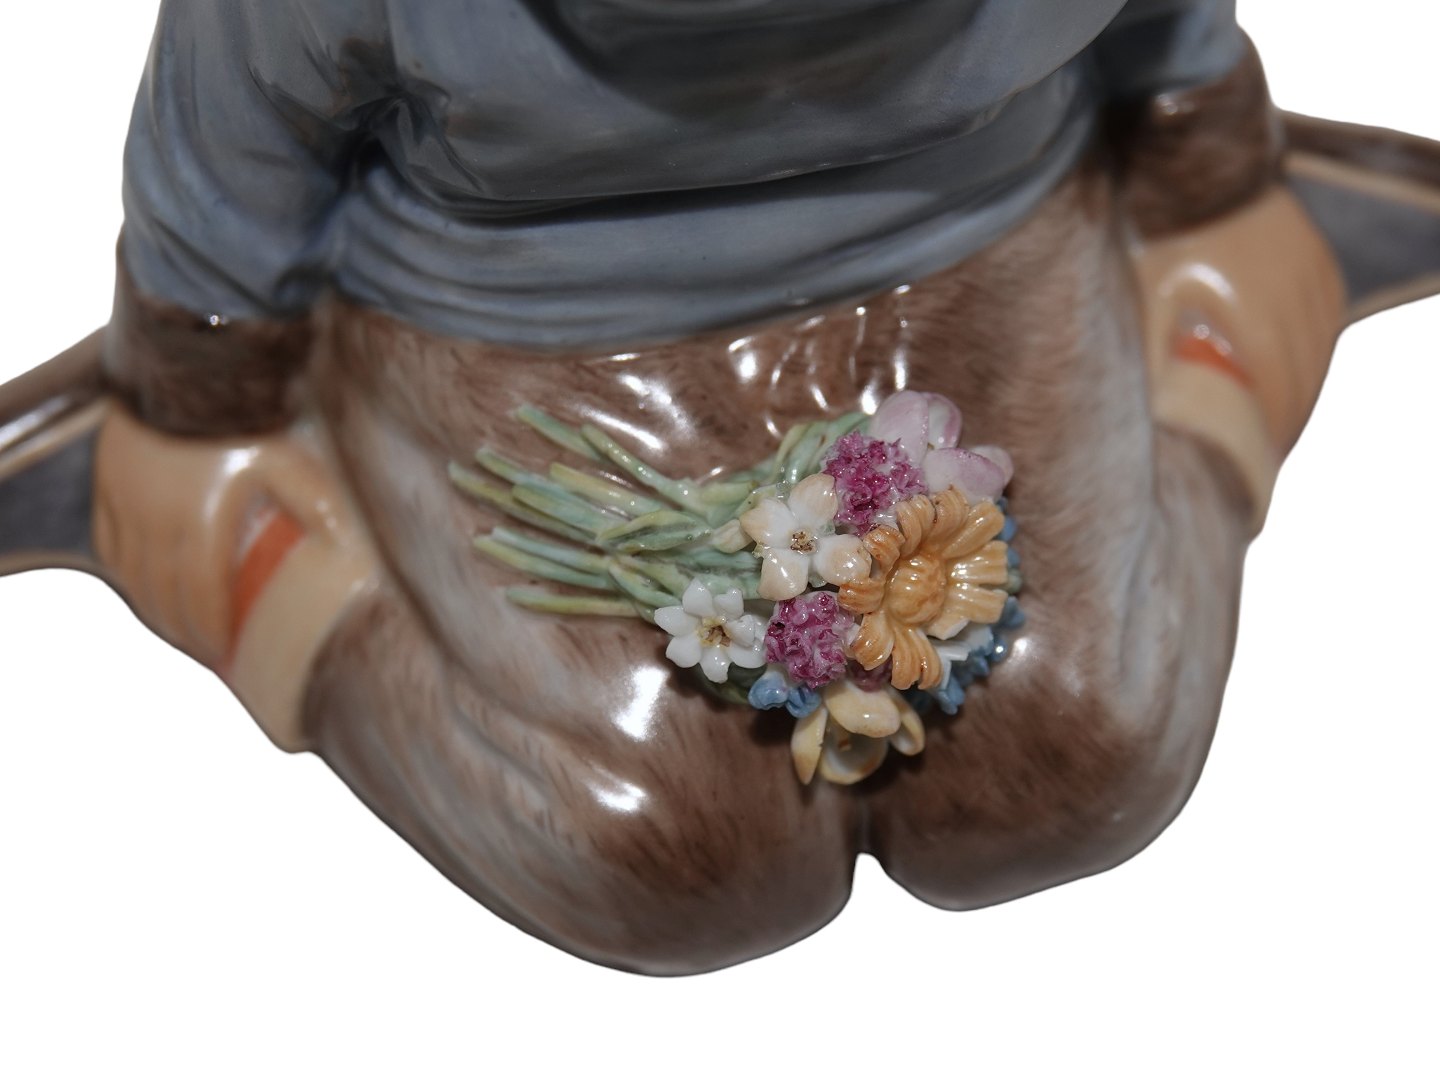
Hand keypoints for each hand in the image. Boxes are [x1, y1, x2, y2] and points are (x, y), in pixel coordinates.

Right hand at [92, 406, 374, 746]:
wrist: (192, 362)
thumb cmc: (247, 415)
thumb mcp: (291, 463)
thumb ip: (319, 508)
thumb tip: (352, 550)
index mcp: (200, 524)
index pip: (201, 598)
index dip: (210, 631)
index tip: (222, 652)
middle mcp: (154, 521)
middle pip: (161, 596)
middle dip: (182, 629)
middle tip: (202, 648)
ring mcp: (125, 500)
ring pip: (131, 573)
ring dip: (151, 605)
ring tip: (174, 625)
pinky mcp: (108, 480)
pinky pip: (108, 541)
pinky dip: (124, 570)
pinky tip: (139, 582)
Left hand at [1131, 186, 1345, 527]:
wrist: (1193, 166)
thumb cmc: (1157, 238)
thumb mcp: (1146, 305)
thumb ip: (1157, 361)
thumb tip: (1155, 413)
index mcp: (1257, 321)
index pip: (1274, 399)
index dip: (1263, 436)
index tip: (1250, 462)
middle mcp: (1298, 303)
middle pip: (1301, 384)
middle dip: (1279, 423)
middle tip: (1258, 454)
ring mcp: (1315, 280)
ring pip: (1317, 356)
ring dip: (1297, 393)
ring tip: (1273, 424)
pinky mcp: (1320, 263)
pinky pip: (1323, 324)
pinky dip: (1309, 355)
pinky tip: (1290, 376)